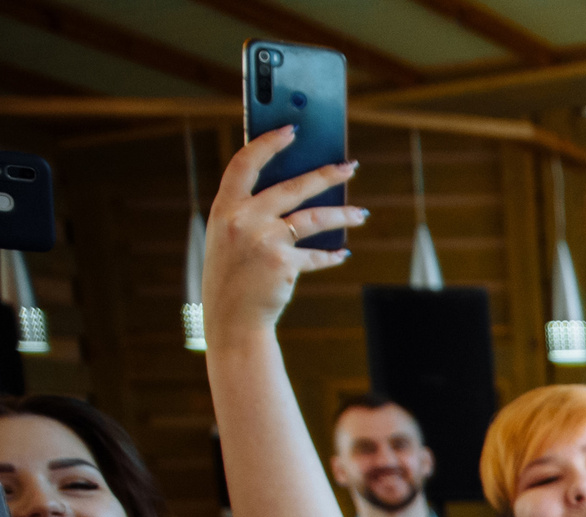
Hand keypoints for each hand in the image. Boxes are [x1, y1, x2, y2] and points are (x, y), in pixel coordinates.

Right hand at [202, 127, 364, 344]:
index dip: (268, 144)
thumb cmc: (232, 275)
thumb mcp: (230, 237)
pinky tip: (343, 254)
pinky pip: (317, 255)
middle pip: (293, 186)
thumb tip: (297, 190)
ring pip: (314, 218)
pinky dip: (331, 256)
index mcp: (224, 207)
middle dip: (326, 174)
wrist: (231, 317)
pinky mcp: (284, 263)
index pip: (245, 164)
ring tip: (362, 213)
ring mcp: (264, 240)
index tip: (291, 130)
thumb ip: (251, 213)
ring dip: (343, 214)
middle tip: (349, 166)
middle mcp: (242, 219)